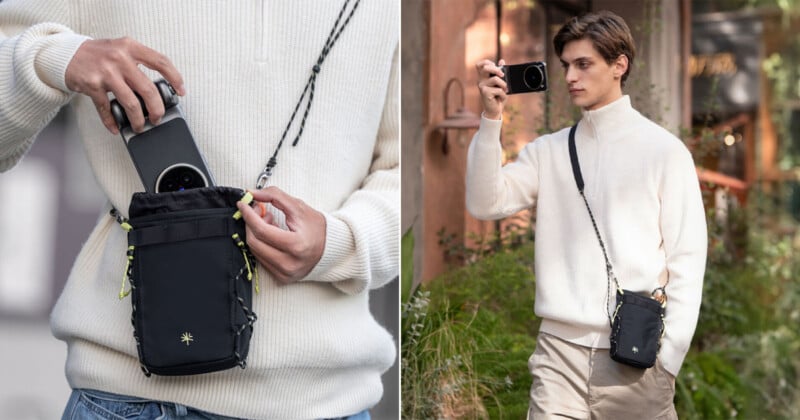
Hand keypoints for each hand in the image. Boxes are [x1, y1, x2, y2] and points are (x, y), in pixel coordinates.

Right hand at [64, 37, 184, 133]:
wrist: (66, 54)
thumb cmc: (98, 54)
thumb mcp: (121, 49)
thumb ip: (139, 62)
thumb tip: (160, 87)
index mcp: (130, 47)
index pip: (160, 62)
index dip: (175, 78)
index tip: (181, 91)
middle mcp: (119, 58)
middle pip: (148, 89)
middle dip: (157, 109)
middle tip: (158, 117)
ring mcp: (105, 72)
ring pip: (131, 103)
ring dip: (137, 119)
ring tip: (140, 125)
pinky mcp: (92, 85)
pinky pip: (106, 109)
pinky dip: (112, 121)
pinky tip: (116, 127)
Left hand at [236, 187, 326, 283]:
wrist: (331, 248)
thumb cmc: (316, 227)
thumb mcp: (298, 207)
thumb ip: (274, 196)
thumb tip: (251, 193)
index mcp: (296, 245)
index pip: (262, 230)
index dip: (249, 215)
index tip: (243, 204)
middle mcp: (290, 263)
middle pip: (255, 242)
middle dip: (251, 223)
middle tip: (258, 210)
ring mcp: (285, 273)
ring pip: (255, 251)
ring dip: (256, 233)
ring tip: (269, 222)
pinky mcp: (282, 278)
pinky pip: (261, 259)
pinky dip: (261, 244)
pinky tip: (271, 235)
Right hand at [475, 58, 506, 119]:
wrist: (495, 110)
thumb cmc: (498, 96)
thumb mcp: (501, 83)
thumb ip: (500, 72)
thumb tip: (502, 61)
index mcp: (483, 77)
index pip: (480, 64)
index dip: (487, 62)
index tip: (495, 66)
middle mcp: (480, 81)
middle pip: (486, 68)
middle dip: (497, 70)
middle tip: (503, 75)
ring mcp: (482, 87)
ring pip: (495, 79)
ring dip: (504, 85)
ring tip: (504, 90)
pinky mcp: (485, 93)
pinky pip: (498, 90)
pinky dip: (503, 94)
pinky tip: (500, 98)